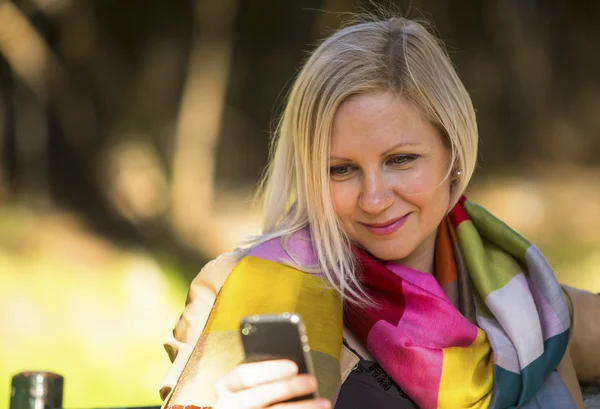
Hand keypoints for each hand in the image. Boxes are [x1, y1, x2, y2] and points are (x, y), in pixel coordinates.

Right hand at [214, 359, 330, 408]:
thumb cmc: (250, 393)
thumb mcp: (248, 382)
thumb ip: (264, 373)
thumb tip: (295, 367)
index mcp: (227, 385)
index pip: (244, 375)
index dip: (269, 370)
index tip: (294, 366)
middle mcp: (228, 405)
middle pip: (260, 396)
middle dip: (288, 388)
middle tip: (312, 380)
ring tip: (324, 403)